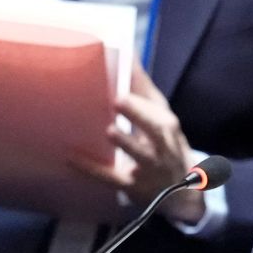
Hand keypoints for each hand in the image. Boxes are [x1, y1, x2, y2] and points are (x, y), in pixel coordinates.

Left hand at [76, 63, 204, 223]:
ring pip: (140, 156)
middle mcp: (162, 147)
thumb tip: (128, 56)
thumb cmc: (165, 148)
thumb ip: (144, 91)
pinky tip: (71, 158)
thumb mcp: (163, 121)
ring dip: (126, 143)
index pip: (157, 110)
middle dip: (139, 115)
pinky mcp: (131, 186)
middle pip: (155, 130)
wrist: (181, 195)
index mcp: (168, 127)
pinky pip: (110, 178)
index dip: (141, 96)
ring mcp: (148, 168)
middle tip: (119, 100)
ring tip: (111, 131)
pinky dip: (92, 169)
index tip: (125, 73)